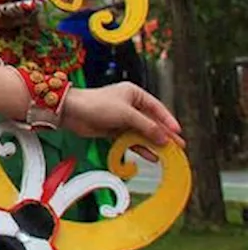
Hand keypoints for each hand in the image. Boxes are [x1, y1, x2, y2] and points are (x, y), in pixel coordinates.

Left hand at [60, 82, 184, 156]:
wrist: (71, 112)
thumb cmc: (97, 105)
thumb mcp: (126, 114)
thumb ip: (146, 126)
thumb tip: (164, 138)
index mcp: (134, 94)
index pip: (157, 108)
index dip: (168, 121)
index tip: (178, 132)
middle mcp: (130, 105)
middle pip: (151, 122)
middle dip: (163, 135)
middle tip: (178, 147)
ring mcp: (122, 118)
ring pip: (141, 132)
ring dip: (152, 143)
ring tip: (166, 155)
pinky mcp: (113, 130)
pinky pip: (130, 140)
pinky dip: (139, 147)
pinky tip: (149, 156)